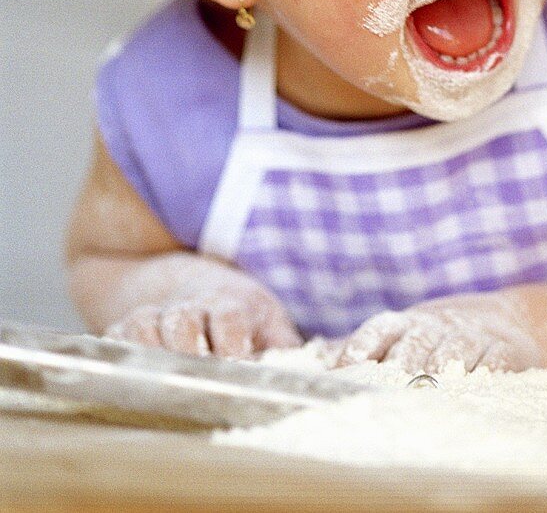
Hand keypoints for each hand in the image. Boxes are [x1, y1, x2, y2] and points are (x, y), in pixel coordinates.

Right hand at [104, 284, 302, 358]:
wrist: (176, 275)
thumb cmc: (234, 308)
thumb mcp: (267, 317)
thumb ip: (286, 345)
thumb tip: (327, 368)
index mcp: (229, 303)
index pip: (229, 316)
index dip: (231, 340)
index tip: (236, 362)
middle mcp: (190, 305)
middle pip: (183, 322)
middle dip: (187, 346)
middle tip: (196, 371)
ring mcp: (156, 312)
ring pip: (146, 326)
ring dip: (153, 350)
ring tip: (163, 374)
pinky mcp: (126, 322)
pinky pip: (116, 335)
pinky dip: (119, 348)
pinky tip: (131, 367)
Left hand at [315, 295, 539, 373]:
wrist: (503, 319)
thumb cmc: (434, 335)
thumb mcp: (397, 334)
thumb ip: (356, 348)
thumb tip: (309, 361)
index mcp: (404, 324)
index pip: (376, 330)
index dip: (359, 349)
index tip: (344, 372)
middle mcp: (434, 327)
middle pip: (412, 347)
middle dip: (398, 370)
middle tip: (384, 394)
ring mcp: (470, 337)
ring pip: (450, 356)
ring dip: (438, 376)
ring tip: (425, 395)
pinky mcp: (506, 350)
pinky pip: (495, 363)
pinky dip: (484, 377)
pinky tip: (473, 392)